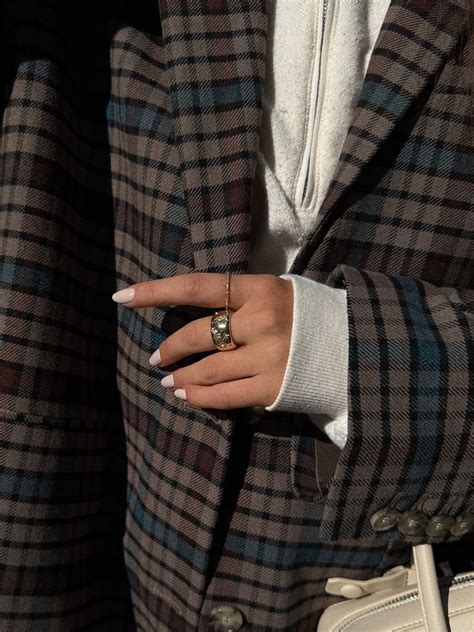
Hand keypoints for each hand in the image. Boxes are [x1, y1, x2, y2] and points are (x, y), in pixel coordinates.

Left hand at [111, 273, 293, 409]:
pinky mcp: (273, 388)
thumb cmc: (308, 315)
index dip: (156, 291)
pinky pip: (223, 396)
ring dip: (180, 377)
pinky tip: (187, 395)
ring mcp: (269, 357)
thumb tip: (191, 313)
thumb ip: (238, 300)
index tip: (122, 297)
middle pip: (197, 335)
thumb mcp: (278, 292)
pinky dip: (199, 397)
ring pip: (206, 370)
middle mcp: (262, 321)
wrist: (355, 346)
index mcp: (260, 289)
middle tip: (156, 357)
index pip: (197, 286)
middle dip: (170, 348)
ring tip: (169, 380)